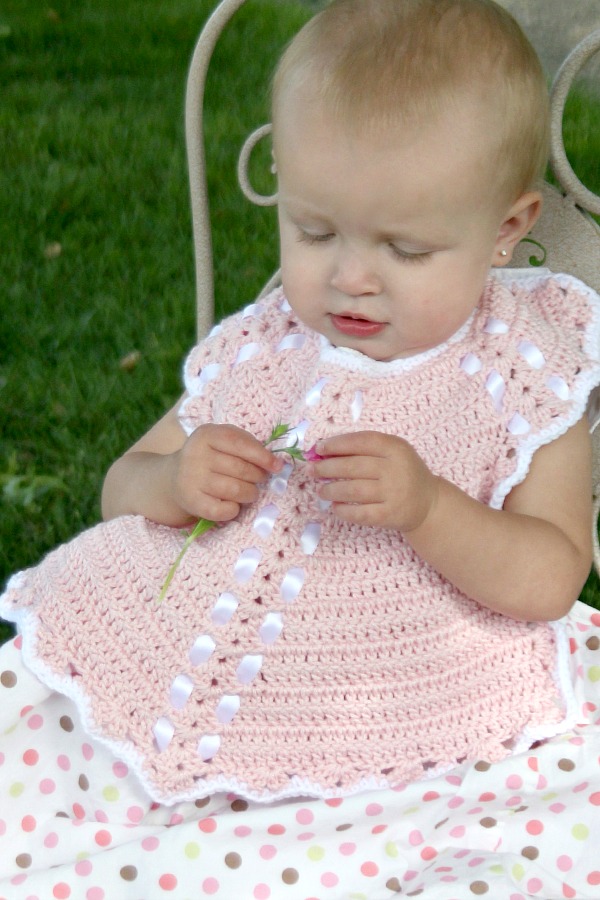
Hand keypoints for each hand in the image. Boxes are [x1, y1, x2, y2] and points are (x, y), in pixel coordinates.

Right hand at [171, 424, 283, 522]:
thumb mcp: (223, 440)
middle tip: (259, 479)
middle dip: (258, 476)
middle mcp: (196, 455)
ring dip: (250, 494)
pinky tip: (233, 505)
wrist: (174, 477)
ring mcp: (192, 479)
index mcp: (206, 435)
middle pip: (240, 469)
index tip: (278, 466)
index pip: (240, 444)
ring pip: (235, 490)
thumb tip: (275, 463)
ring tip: (249, 492)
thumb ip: (247, 444)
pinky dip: (234, 510)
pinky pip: (223, 510)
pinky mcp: (191, 501)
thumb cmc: (209, 456)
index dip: (263, 456)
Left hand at [307, 431, 437, 531]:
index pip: (361, 442)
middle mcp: (395, 470)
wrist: (429, 504)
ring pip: (353, 490)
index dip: (337, 444)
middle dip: (327, 468)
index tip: (319, 449)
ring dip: (331, 490)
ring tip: (320, 490)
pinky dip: (343, 510)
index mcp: (396, 448)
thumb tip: (325, 451)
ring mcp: (393, 494)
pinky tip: (335, 507)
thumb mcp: (393, 453)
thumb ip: (364, 448)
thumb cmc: (404, 473)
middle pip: (353, 466)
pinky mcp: (389, 516)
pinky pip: (360, 513)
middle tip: (312, 470)